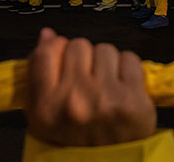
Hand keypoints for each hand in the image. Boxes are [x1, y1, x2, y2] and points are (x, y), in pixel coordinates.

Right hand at [26, 28, 156, 146]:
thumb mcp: (44, 118)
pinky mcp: (134, 98)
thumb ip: (39, 76)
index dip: (57, 49)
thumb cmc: (75, 140)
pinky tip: (123, 87)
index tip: (64, 59)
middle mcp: (74, 101)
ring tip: (106, 85)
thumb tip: (47, 34)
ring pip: (105, 49)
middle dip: (84, 58)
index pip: (46, 52)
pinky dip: (127, 69)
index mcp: (46, 107)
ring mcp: (106, 98)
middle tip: (88, 79)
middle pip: (78, 45)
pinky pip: (129, 58)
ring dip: (107, 63)